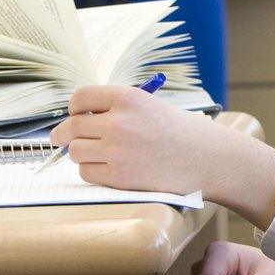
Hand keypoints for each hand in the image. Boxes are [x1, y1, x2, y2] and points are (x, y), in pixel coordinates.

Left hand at [51, 86, 274, 227]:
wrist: (212, 159)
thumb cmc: (184, 133)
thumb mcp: (152, 106)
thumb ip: (117, 109)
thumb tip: (79, 119)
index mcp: (127, 97)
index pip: (79, 99)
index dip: (74, 109)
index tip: (76, 115)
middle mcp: (119, 122)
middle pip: (70, 127)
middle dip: (63, 134)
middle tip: (62, 139)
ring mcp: (118, 151)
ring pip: (75, 152)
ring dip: (81, 154)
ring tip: (99, 155)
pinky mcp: (120, 177)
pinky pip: (87, 173)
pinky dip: (93, 171)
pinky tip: (110, 168)